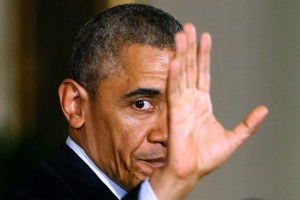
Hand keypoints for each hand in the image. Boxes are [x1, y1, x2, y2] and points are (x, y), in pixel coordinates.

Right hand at [150, 23, 267, 198]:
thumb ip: (248, 124)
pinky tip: (175, 61)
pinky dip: (174, 76)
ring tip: (181, 36)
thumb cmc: (207, 157)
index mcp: (202, 103)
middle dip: (190, 48)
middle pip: (191, 69)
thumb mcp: (234, 138)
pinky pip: (173, 91)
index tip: (205, 37)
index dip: (204, 56)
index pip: (203, 74)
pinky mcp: (174, 113)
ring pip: (181, 75)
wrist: (192, 171)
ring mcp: (181, 105)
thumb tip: (264, 109)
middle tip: (188, 28)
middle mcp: (190, 100)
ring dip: (181, 55)